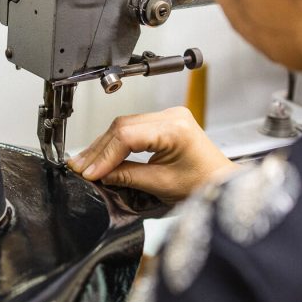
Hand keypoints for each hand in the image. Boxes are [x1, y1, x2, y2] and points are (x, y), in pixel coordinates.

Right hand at [68, 107, 237, 203]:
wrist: (223, 185)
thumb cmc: (204, 185)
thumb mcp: (161, 185)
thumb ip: (127, 176)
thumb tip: (99, 174)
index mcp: (175, 127)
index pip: (127, 135)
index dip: (104, 155)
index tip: (89, 173)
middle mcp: (171, 116)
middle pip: (121, 127)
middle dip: (98, 150)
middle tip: (78, 167)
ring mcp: (167, 117)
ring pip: (123, 126)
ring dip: (102, 147)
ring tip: (84, 165)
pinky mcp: (163, 124)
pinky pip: (131, 129)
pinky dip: (114, 144)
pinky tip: (101, 157)